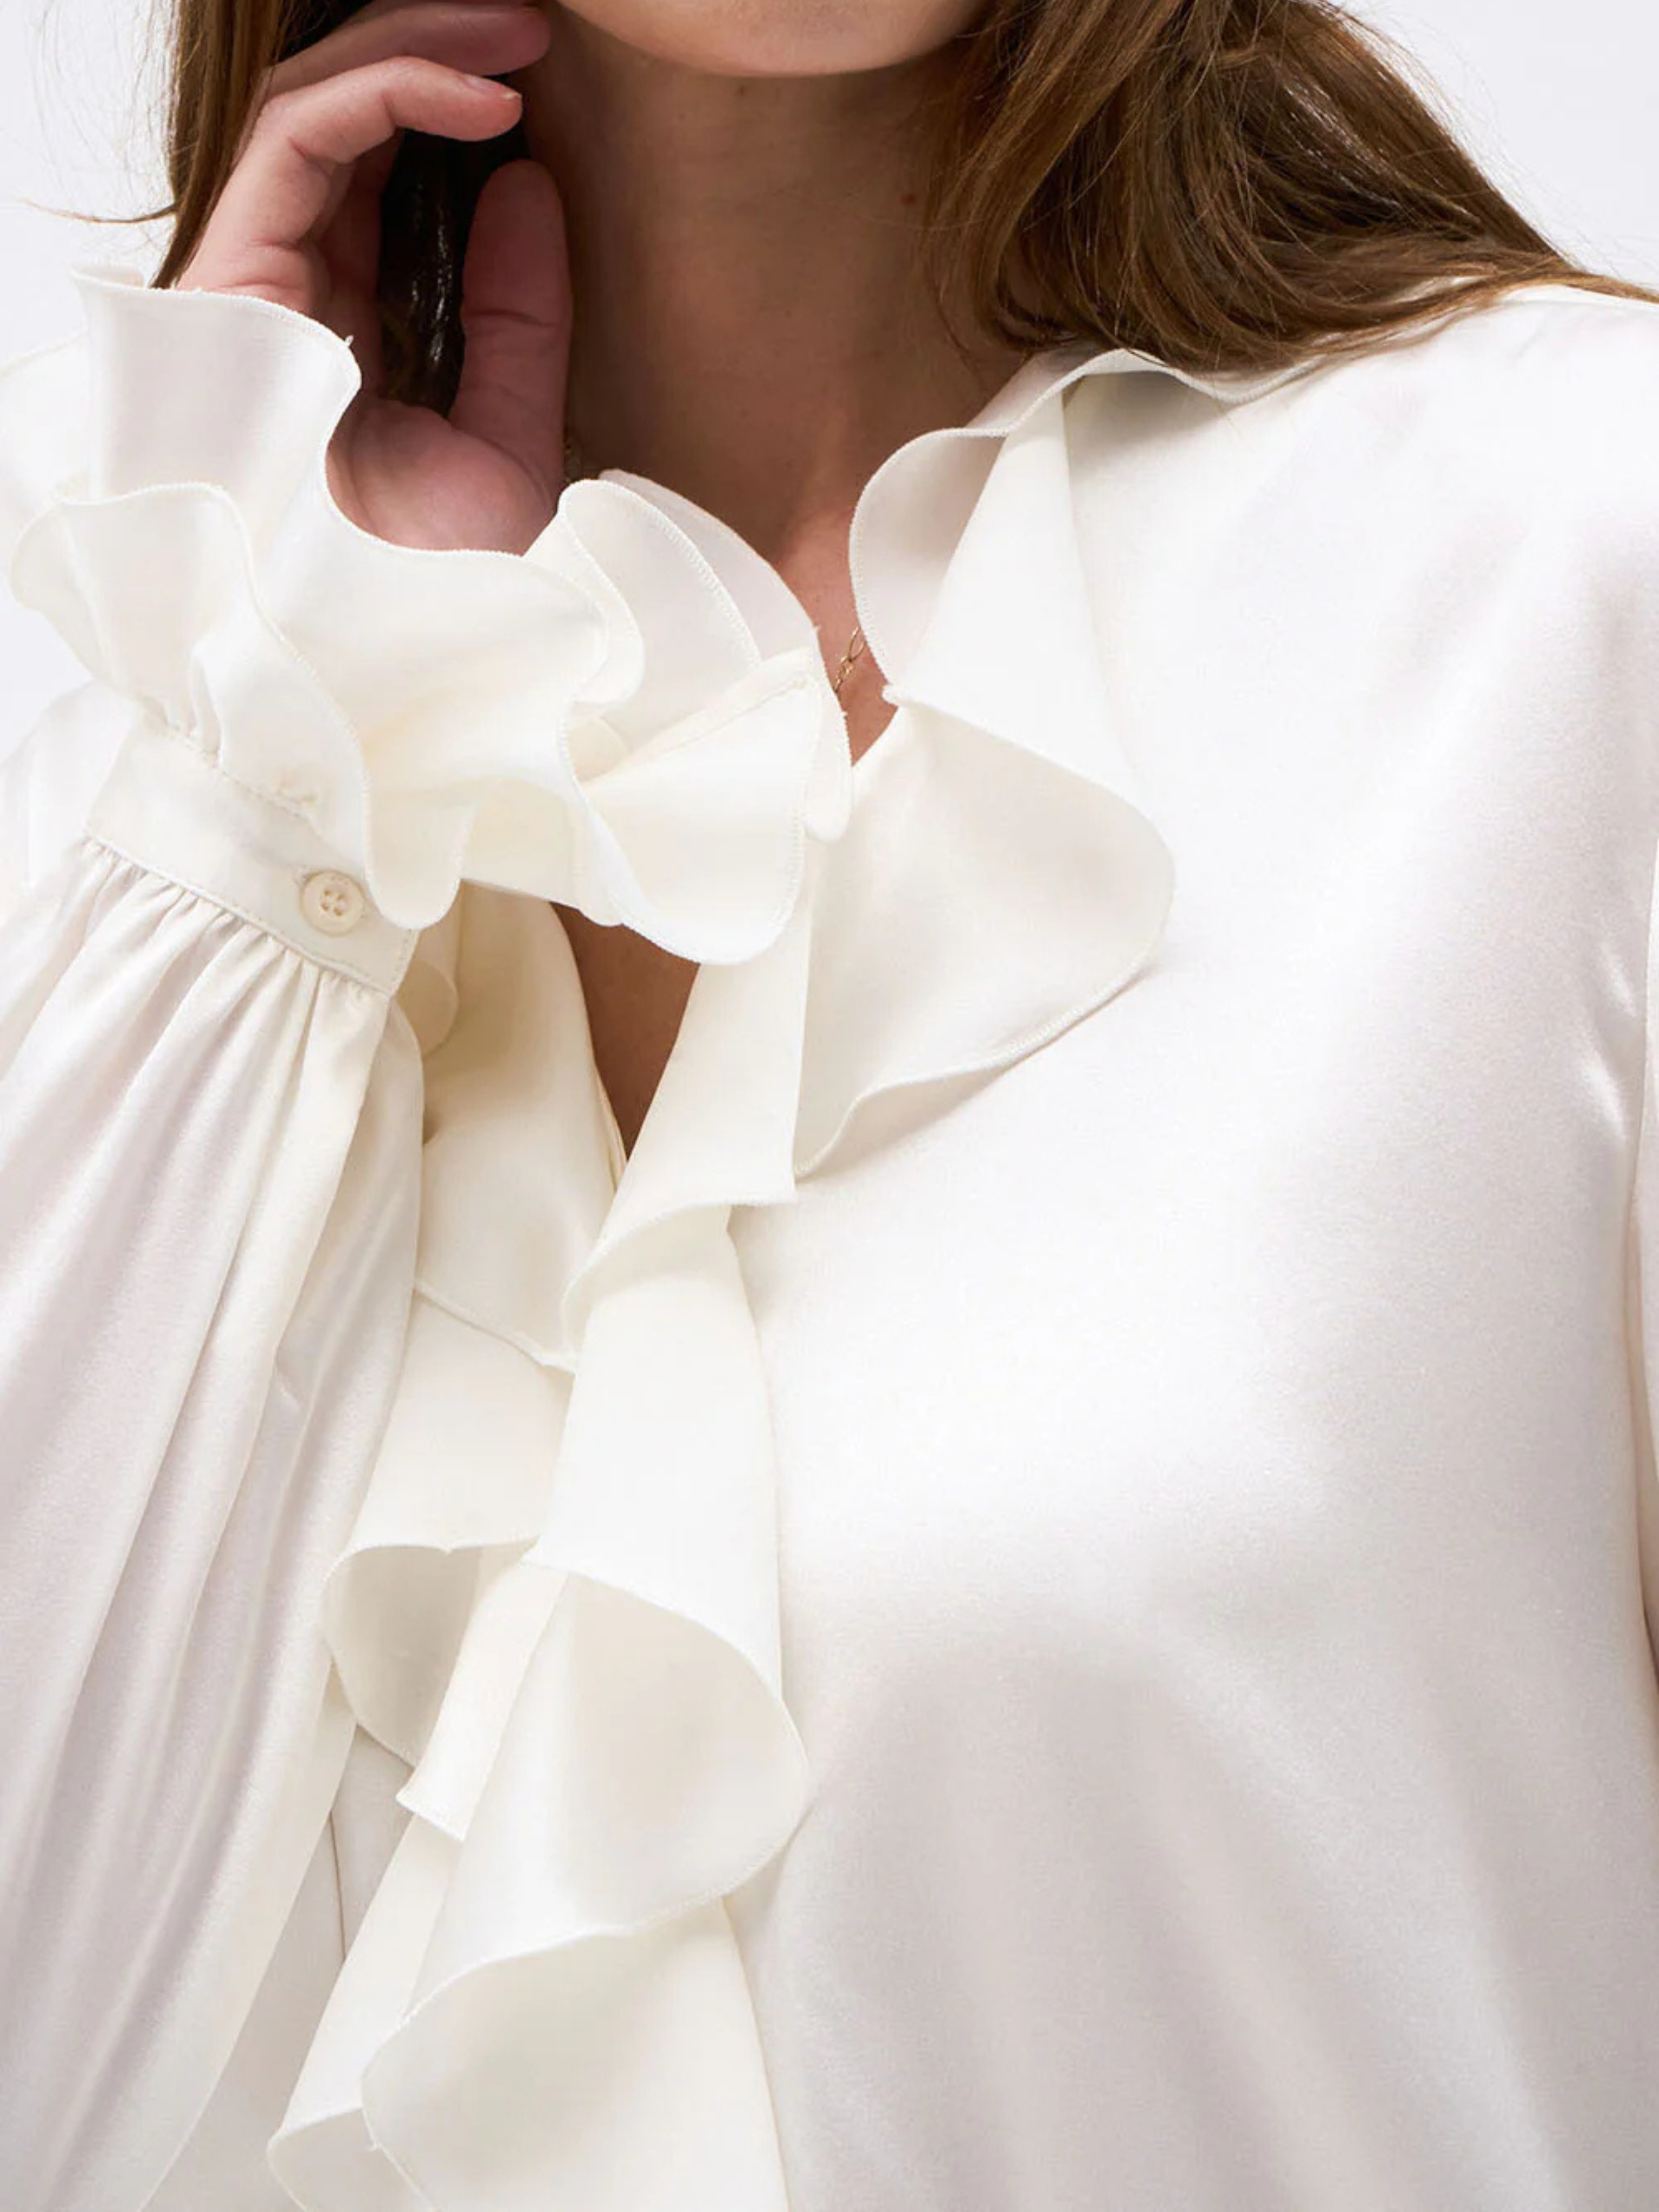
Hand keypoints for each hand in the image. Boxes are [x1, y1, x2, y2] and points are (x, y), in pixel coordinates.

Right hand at [176, 0, 567, 554]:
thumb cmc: (440, 582)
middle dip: (432, 48)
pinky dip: (392, 91)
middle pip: (339, 126)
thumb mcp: (514, 441)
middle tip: (531, 26)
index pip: (372, 186)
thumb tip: (523, 185)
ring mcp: (253, 285)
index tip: (540, 89)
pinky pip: (302, 135)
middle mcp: (288, 301)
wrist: (386, 647)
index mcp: (341, 340)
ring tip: (518, 35)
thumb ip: (519, 318)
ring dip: (416, 46)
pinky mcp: (235, 273)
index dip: (446, 112)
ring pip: (313, 107)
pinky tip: (482, 96)